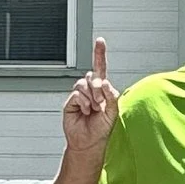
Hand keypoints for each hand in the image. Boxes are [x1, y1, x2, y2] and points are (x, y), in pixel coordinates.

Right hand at [63, 37, 117, 162]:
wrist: (89, 142)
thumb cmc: (103, 128)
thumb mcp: (114, 112)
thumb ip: (111, 95)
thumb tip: (104, 82)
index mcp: (102, 90)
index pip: (101, 68)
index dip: (99, 54)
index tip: (100, 41)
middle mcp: (90, 90)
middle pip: (92, 76)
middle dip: (98, 87)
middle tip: (100, 102)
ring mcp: (80, 96)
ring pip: (83, 83)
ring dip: (91, 96)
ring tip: (94, 109)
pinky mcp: (70, 102)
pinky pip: (77, 94)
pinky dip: (84, 103)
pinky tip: (86, 111)